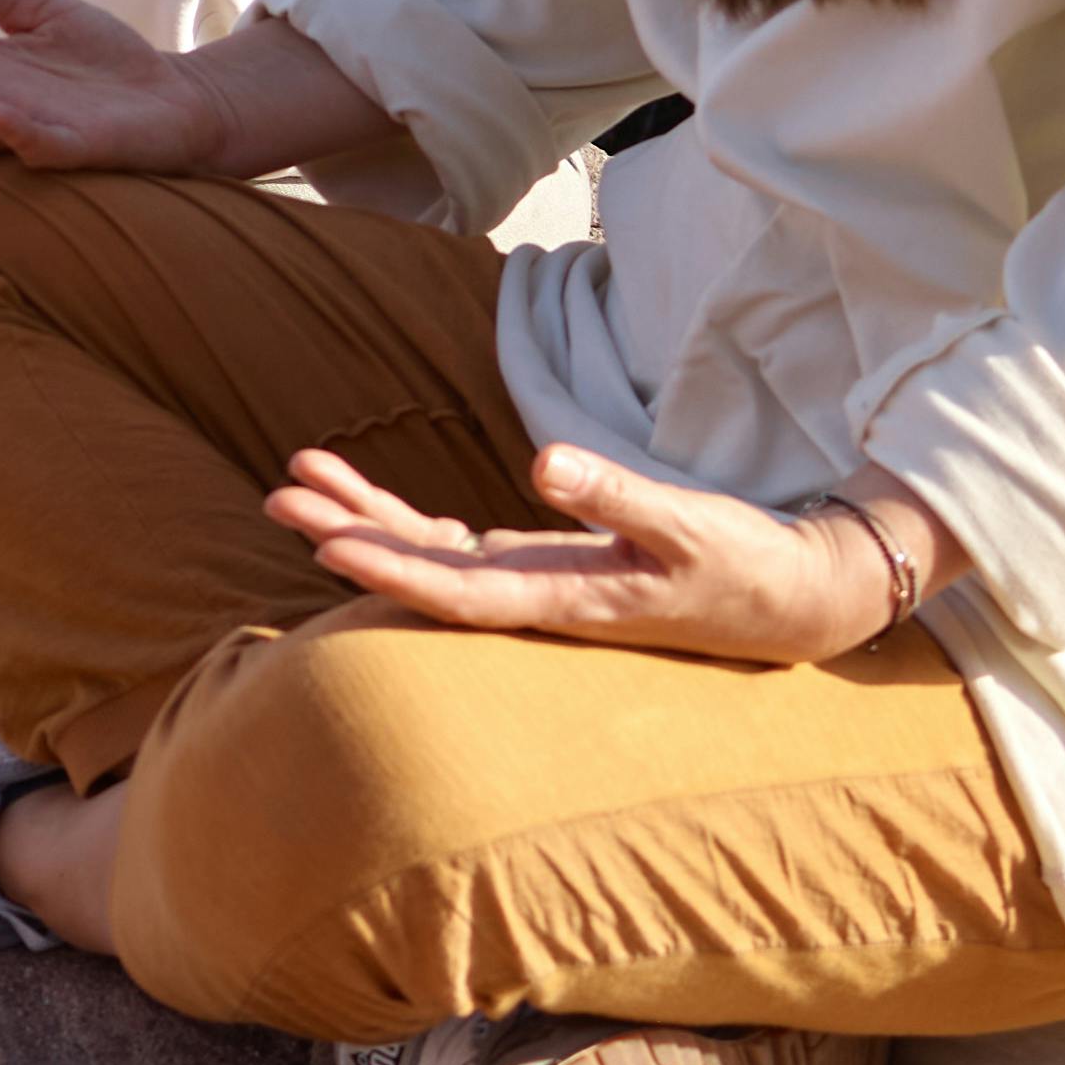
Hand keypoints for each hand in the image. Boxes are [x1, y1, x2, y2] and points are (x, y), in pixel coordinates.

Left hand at [265, 435, 937, 666]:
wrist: (787, 600)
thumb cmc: (743, 565)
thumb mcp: (689, 525)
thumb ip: (618, 498)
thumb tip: (543, 462)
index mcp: (565, 602)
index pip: (458, 593)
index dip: (390, 570)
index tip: (325, 542)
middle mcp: (533, 600)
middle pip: (423, 573)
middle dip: (347, 535)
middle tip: (276, 497)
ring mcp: (531, 582)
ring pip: (428, 555)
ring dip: (361, 520)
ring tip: (293, 478)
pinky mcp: (539, 564)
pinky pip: (454, 545)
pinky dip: (403, 520)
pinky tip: (354, 495)